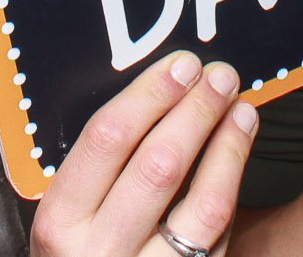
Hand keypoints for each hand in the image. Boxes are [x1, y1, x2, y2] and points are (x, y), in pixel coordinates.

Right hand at [30, 51, 258, 256]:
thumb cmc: (82, 254)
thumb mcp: (71, 215)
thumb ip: (104, 168)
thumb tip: (163, 92)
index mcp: (61, 220)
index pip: (107, 140)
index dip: (150, 95)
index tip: (181, 65)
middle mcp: (99, 251)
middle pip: (158, 166)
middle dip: (196, 112)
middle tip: (220, 77)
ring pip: (202, 206)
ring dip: (228, 148)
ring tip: (241, 111)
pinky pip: (218, 235)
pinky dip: (232, 188)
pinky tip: (238, 155)